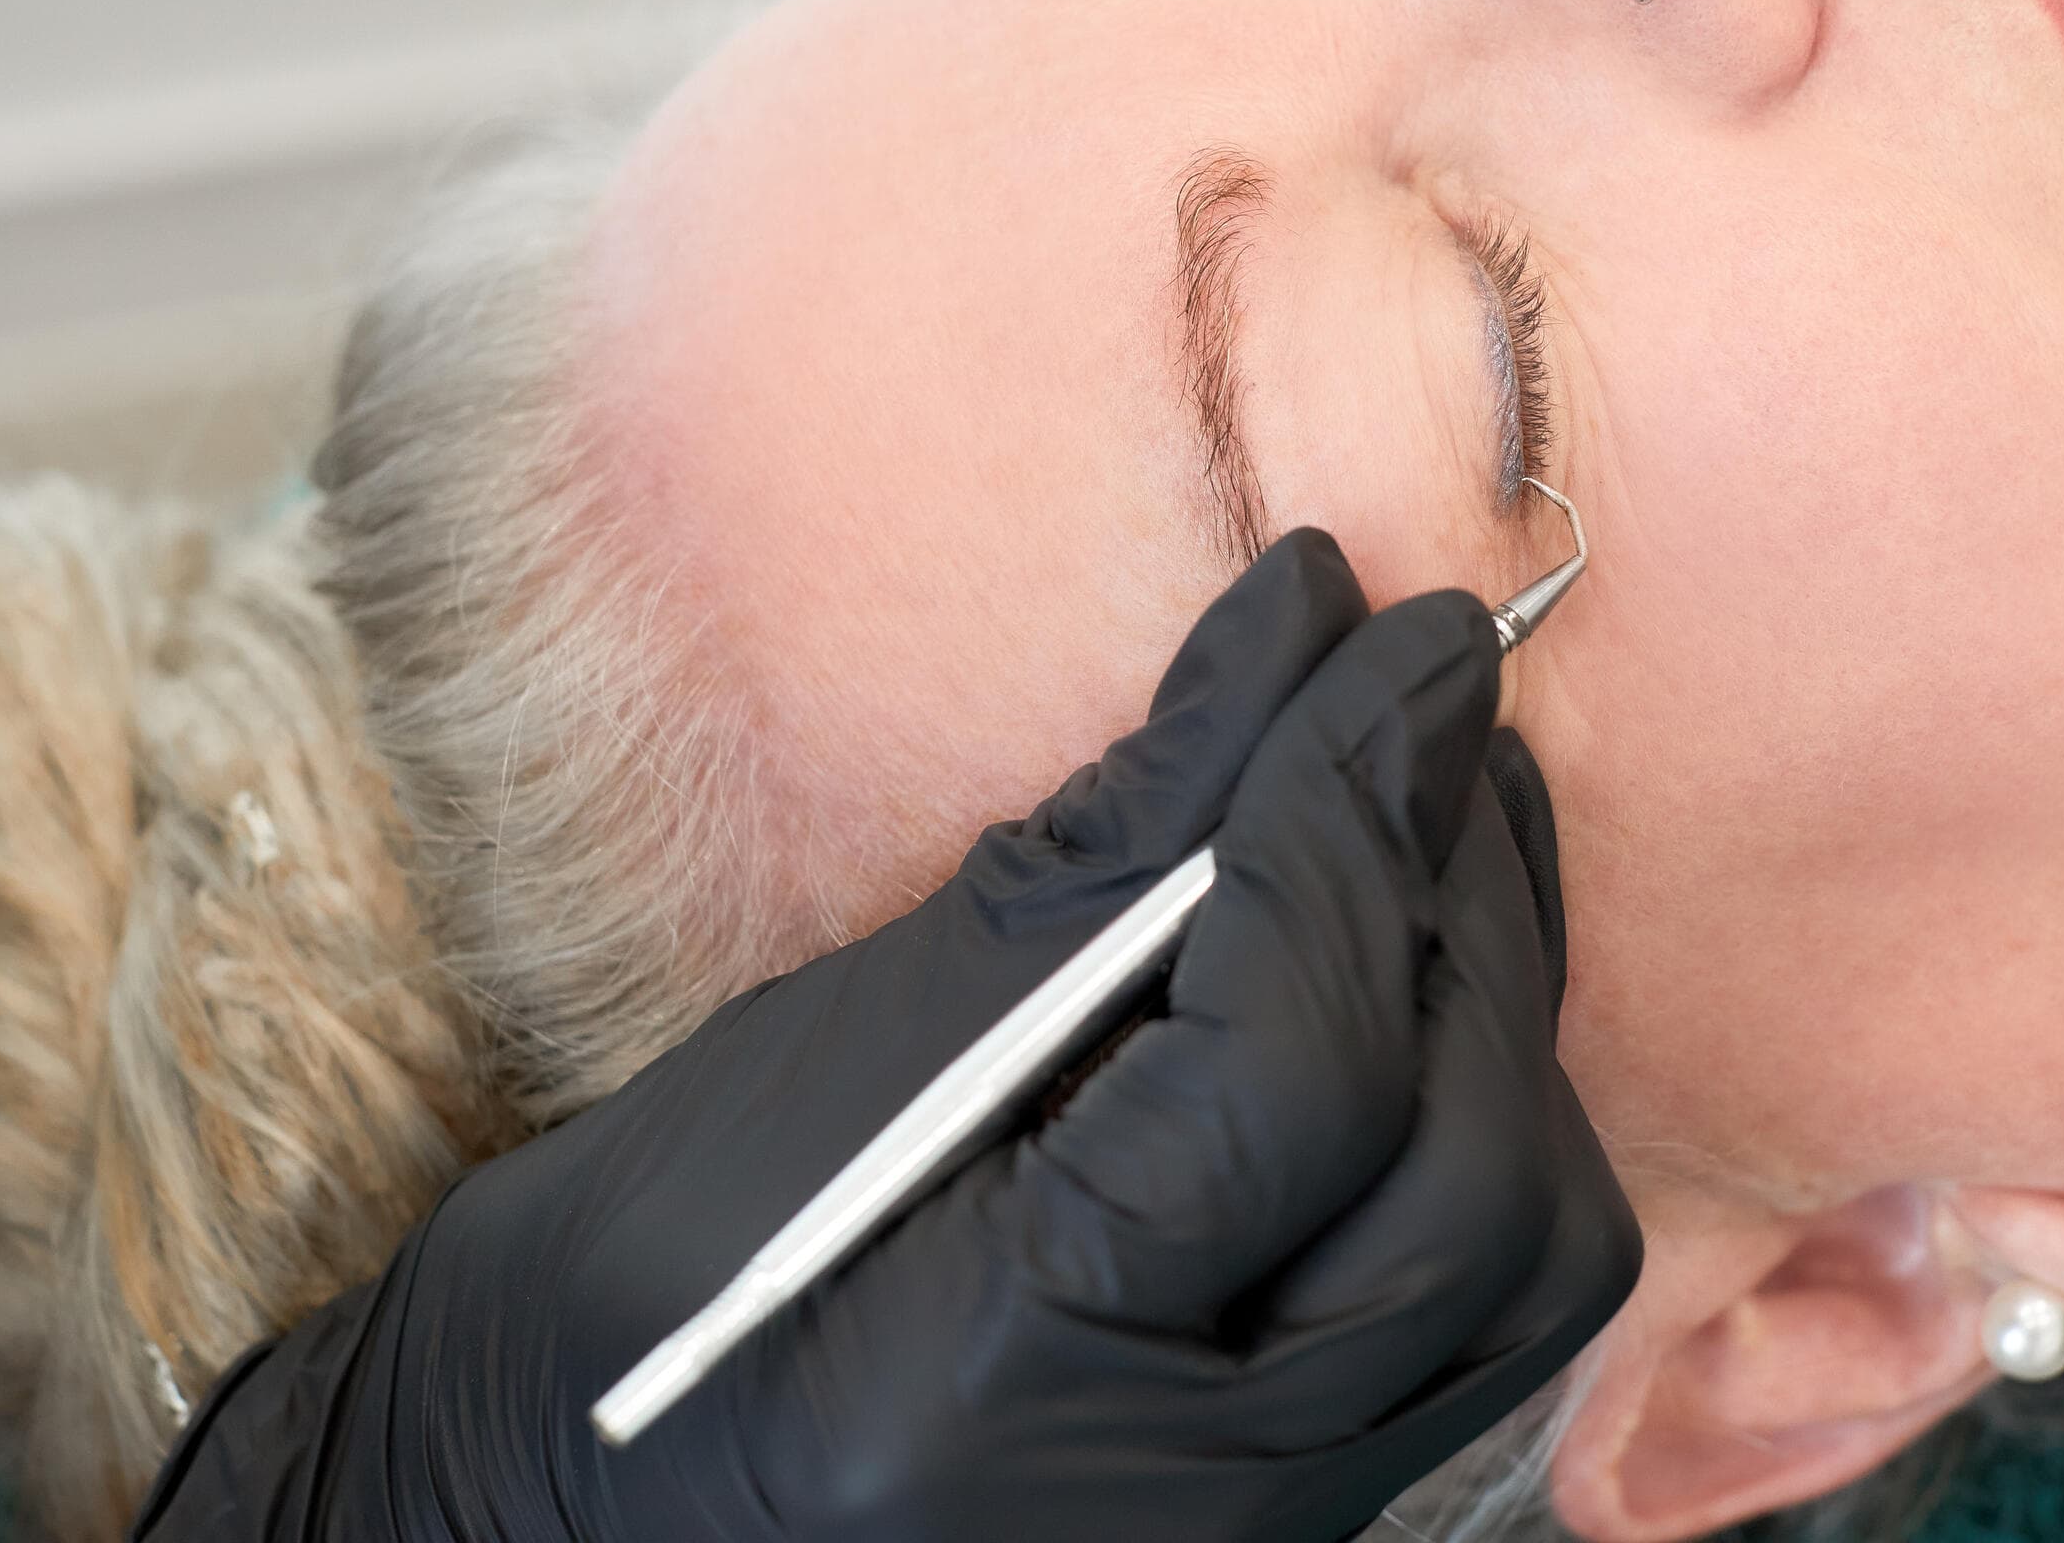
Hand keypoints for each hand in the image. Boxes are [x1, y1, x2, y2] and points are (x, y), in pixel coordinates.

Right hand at [133, 530, 1639, 1542]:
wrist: (551, 1526)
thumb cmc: (609, 1306)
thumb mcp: (813, 1061)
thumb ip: (1083, 874)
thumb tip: (1292, 642)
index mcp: (993, 1396)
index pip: (1286, 1092)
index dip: (1343, 825)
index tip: (1361, 612)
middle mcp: (1174, 1511)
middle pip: (1464, 1191)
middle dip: (1461, 903)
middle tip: (1423, 679)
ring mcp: (1254, 1535)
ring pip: (1513, 1260)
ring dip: (1501, 1000)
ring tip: (1434, 792)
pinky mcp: (1292, 1501)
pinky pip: (1470, 1297)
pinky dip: (1472, 1094)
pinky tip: (1413, 949)